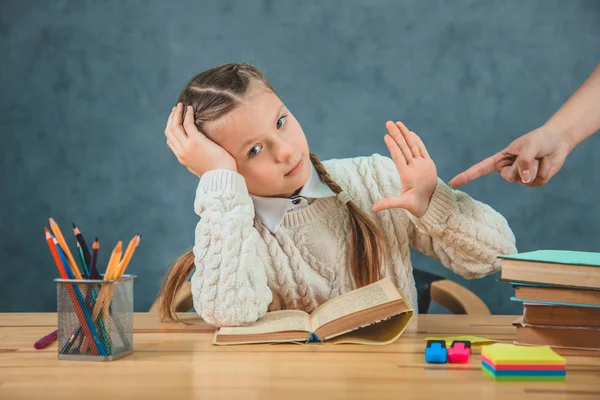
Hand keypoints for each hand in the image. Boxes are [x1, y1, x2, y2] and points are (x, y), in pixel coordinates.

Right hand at [164, 103, 236, 177]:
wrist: (223, 178)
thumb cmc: (218, 173)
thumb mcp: (202, 167)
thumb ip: (196, 159)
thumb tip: (198, 154)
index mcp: (182, 158)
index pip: (170, 141)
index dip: (171, 128)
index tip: (175, 120)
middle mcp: (181, 152)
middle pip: (170, 131)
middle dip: (171, 118)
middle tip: (176, 109)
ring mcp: (187, 147)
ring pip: (175, 126)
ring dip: (177, 114)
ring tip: (181, 105)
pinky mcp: (196, 141)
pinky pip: (188, 124)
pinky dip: (187, 115)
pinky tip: (190, 109)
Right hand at [372, 121, 437, 217]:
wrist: (432, 203)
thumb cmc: (414, 204)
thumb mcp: (402, 204)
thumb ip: (388, 203)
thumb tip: (373, 208)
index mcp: (408, 175)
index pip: (398, 156)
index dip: (392, 145)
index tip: (386, 135)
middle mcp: (416, 167)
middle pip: (405, 147)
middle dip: (396, 134)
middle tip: (389, 123)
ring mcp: (423, 163)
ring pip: (413, 145)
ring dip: (405, 133)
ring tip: (398, 123)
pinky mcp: (429, 162)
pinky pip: (422, 148)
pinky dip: (416, 140)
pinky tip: (410, 132)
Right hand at [448, 125, 570, 187]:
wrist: (558, 141)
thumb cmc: (539, 139)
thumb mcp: (529, 145)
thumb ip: (524, 161)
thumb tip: (524, 180)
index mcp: (500, 159)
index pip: (480, 169)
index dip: (466, 176)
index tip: (453, 183)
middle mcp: (508, 170)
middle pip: (509, 177)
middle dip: (523, 165)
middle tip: (532, 154)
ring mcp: (520, 177)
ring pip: (524, 180)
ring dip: (536, 166)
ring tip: (539, 156)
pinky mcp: (533, 182)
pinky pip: (538, 182)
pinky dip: (545, 170)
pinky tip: (545, 163)